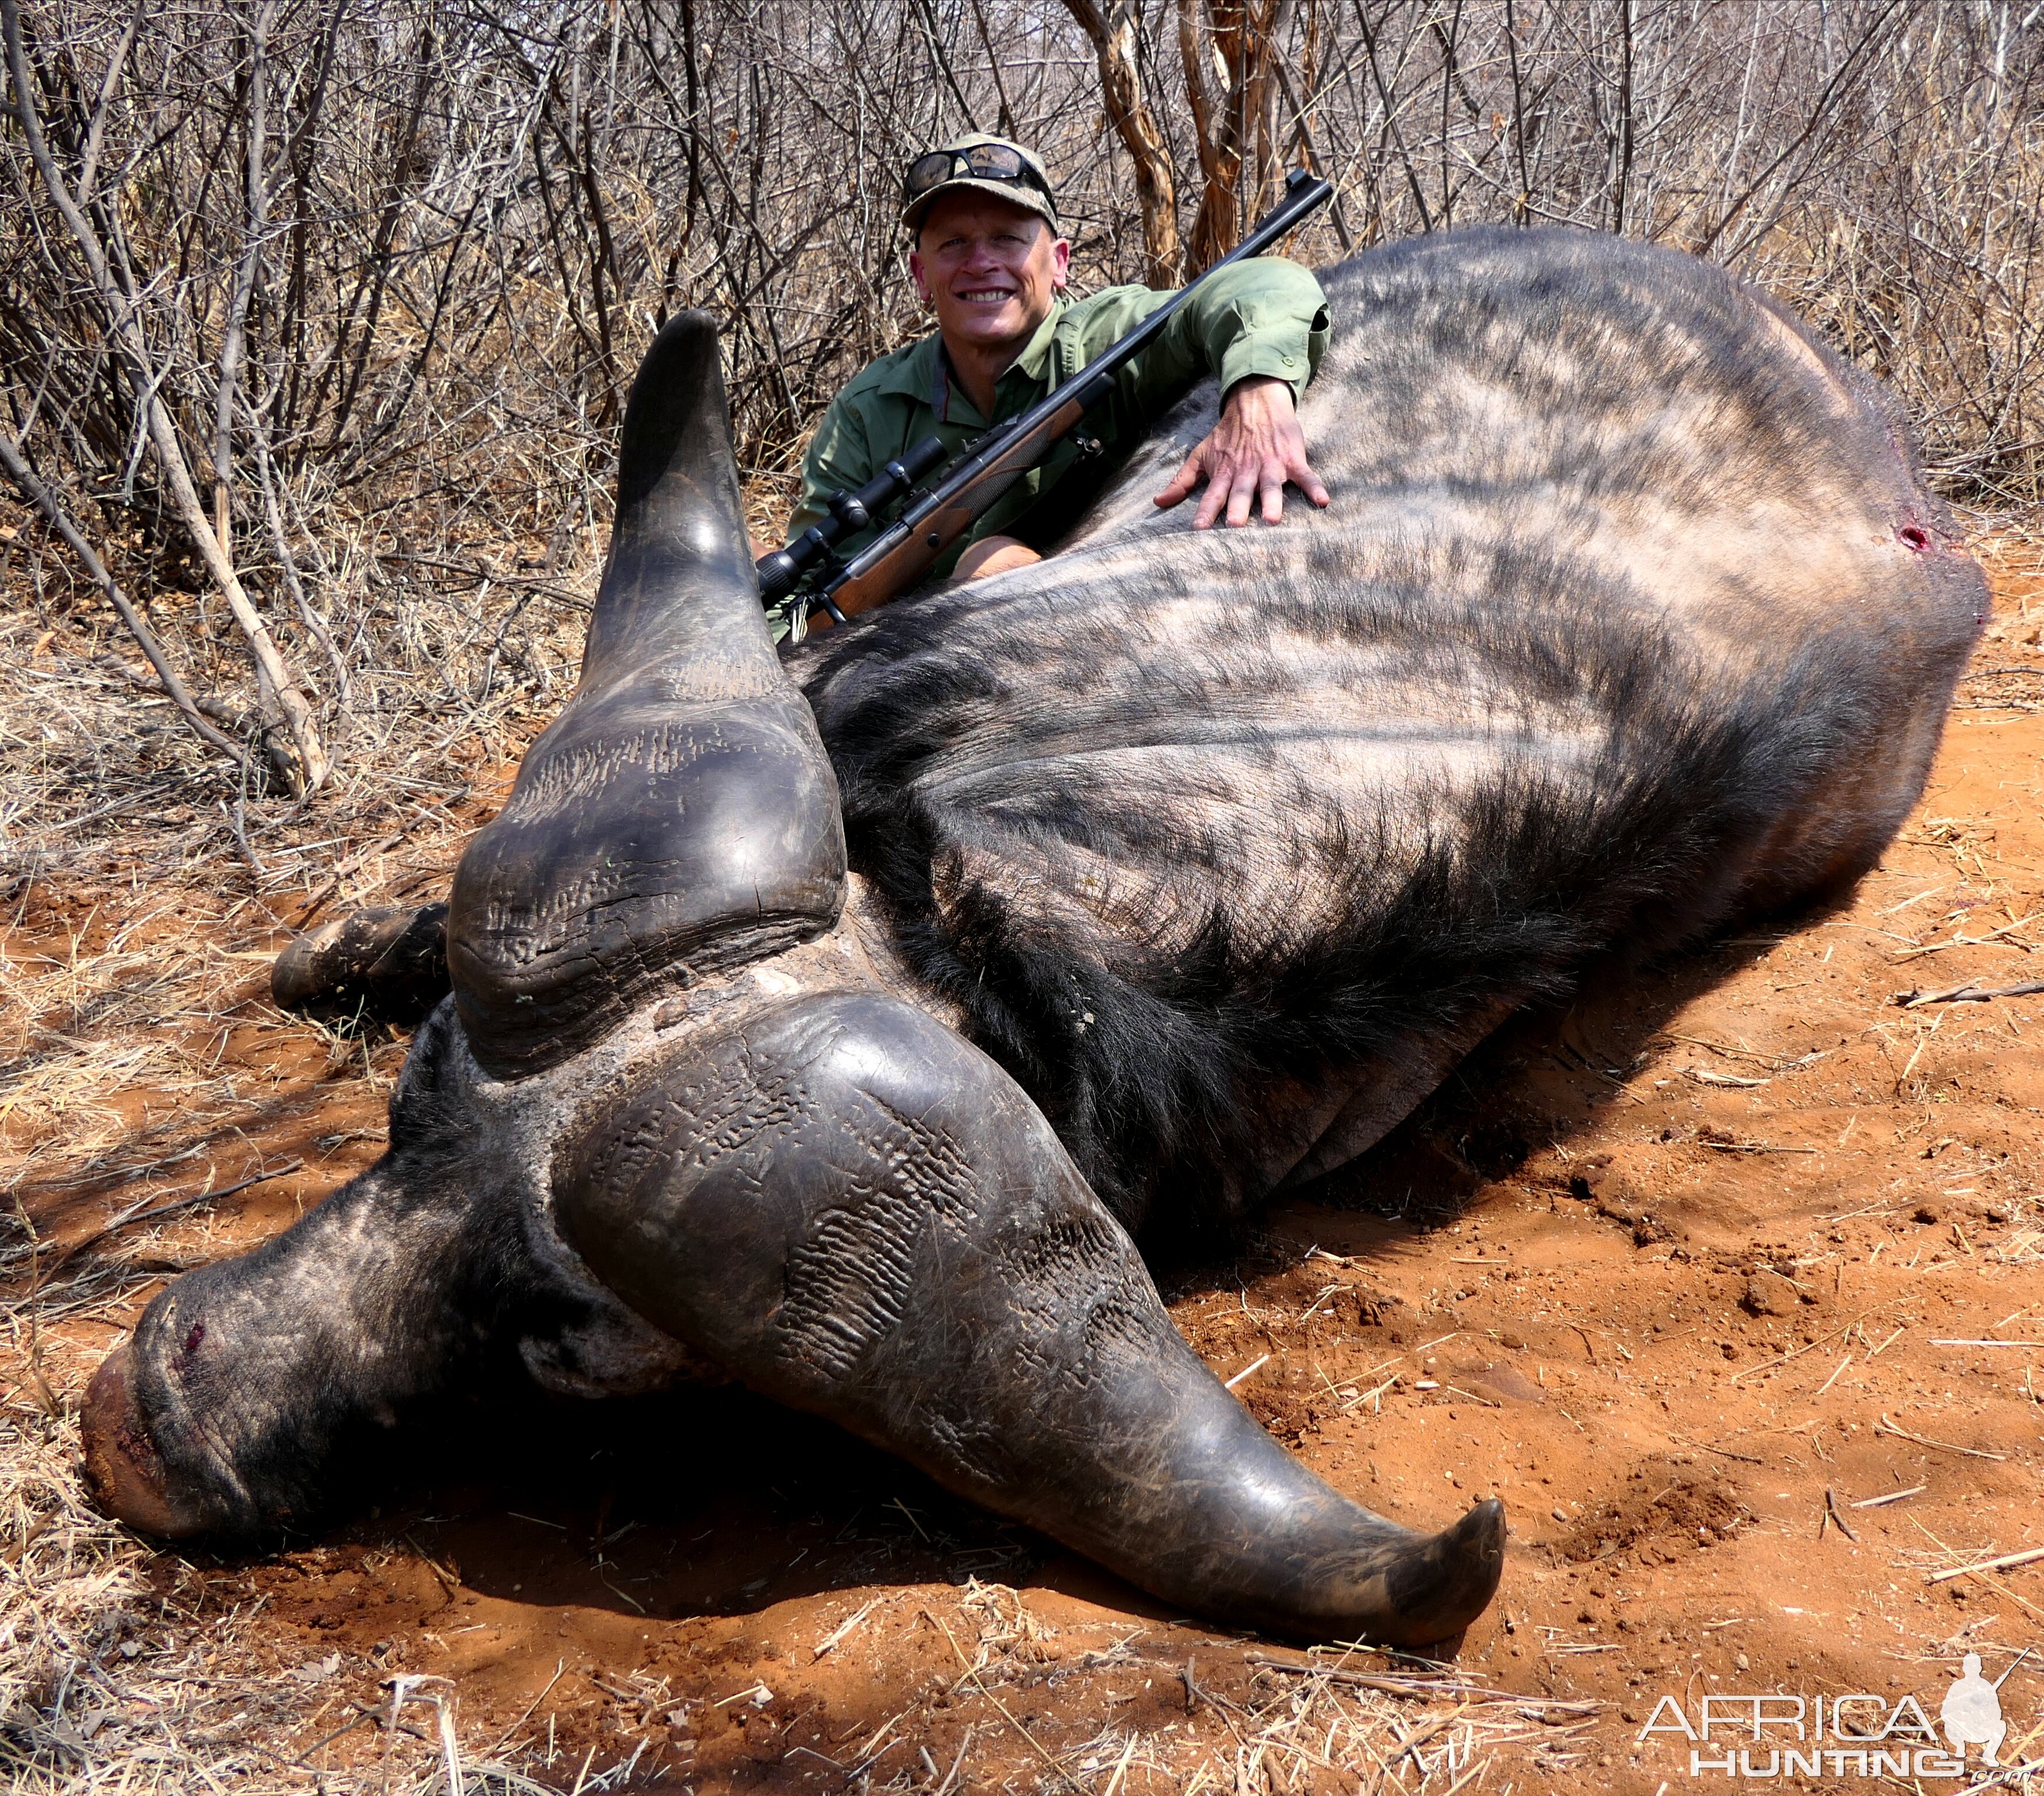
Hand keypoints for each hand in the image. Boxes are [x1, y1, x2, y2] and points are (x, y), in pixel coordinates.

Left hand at [1154, 376, 1329, 527]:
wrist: (1256, 401)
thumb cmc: (1228, 435)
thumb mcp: (1201, 455)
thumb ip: (1182, 481)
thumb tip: (1158, 502)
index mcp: (1224, 473)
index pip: (1212, 495)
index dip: (1205, 511)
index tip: (1198, 529)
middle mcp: (1246, 472)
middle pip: (1241, 493)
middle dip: (1238, 508)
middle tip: (1235, 525)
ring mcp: (1270, 465)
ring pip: (1271, 486)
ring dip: (1271, 501)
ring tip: (1272, 519)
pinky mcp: (1292, 459)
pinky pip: (1305, 476)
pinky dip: (1314, 487)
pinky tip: (1323, 501)